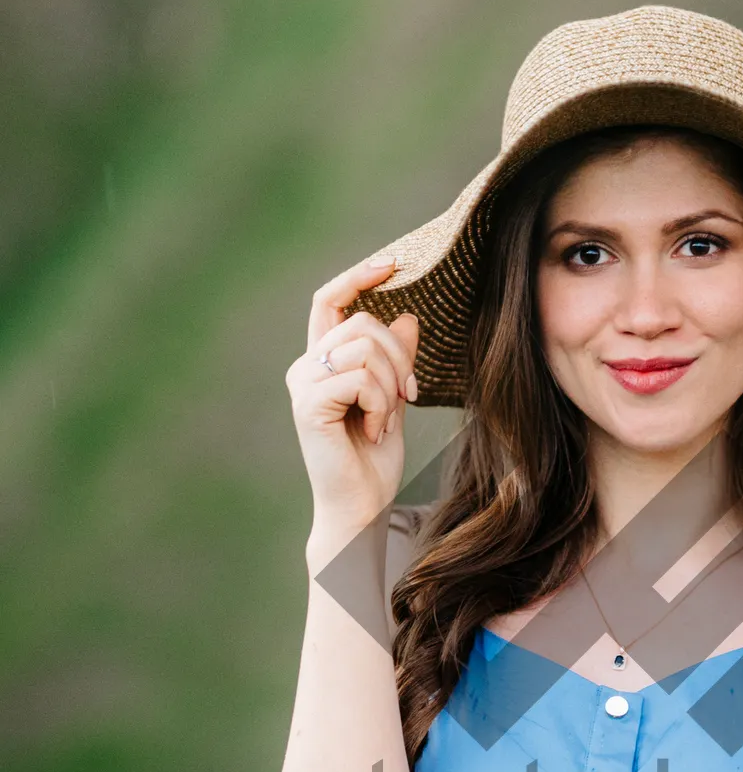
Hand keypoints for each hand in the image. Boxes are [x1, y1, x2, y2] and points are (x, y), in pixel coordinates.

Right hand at [286, 252, 419, 534]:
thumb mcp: (394, 398)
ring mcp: (304, 384)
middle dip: (401, 358)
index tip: (393, 265)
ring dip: (393, 387)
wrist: (361, 506)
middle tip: (409, 396)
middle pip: (364, 323)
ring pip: (366, 348)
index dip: (358, 276)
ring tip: (386, 420)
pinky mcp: (309, 404)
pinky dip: (381, 405)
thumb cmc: (374, 458)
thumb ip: (397, 360)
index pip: (330, 299)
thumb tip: (409, 315)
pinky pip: (360, 378)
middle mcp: (306, 367)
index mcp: (322, 361)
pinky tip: (374, 431)